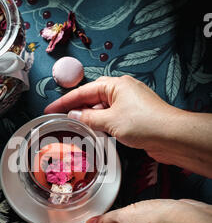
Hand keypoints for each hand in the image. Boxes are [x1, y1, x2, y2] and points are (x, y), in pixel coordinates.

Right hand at [45, 75, 211, 177]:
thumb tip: (74, 116)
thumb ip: (88, 118)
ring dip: (89, 119)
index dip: (64, 102)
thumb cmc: (144, 123)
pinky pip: (111, 118)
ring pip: (102, 110)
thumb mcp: (109, 120)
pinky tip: (94, 134)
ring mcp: (129, 104)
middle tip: (59, 120)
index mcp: (116, 85)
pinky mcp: (134, 118)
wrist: (172, 136)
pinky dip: (101, 125)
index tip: (50, 109)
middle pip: (92, 99)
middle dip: (76, 109)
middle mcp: (122, 92)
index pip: (83, 91)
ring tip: (74, 129)